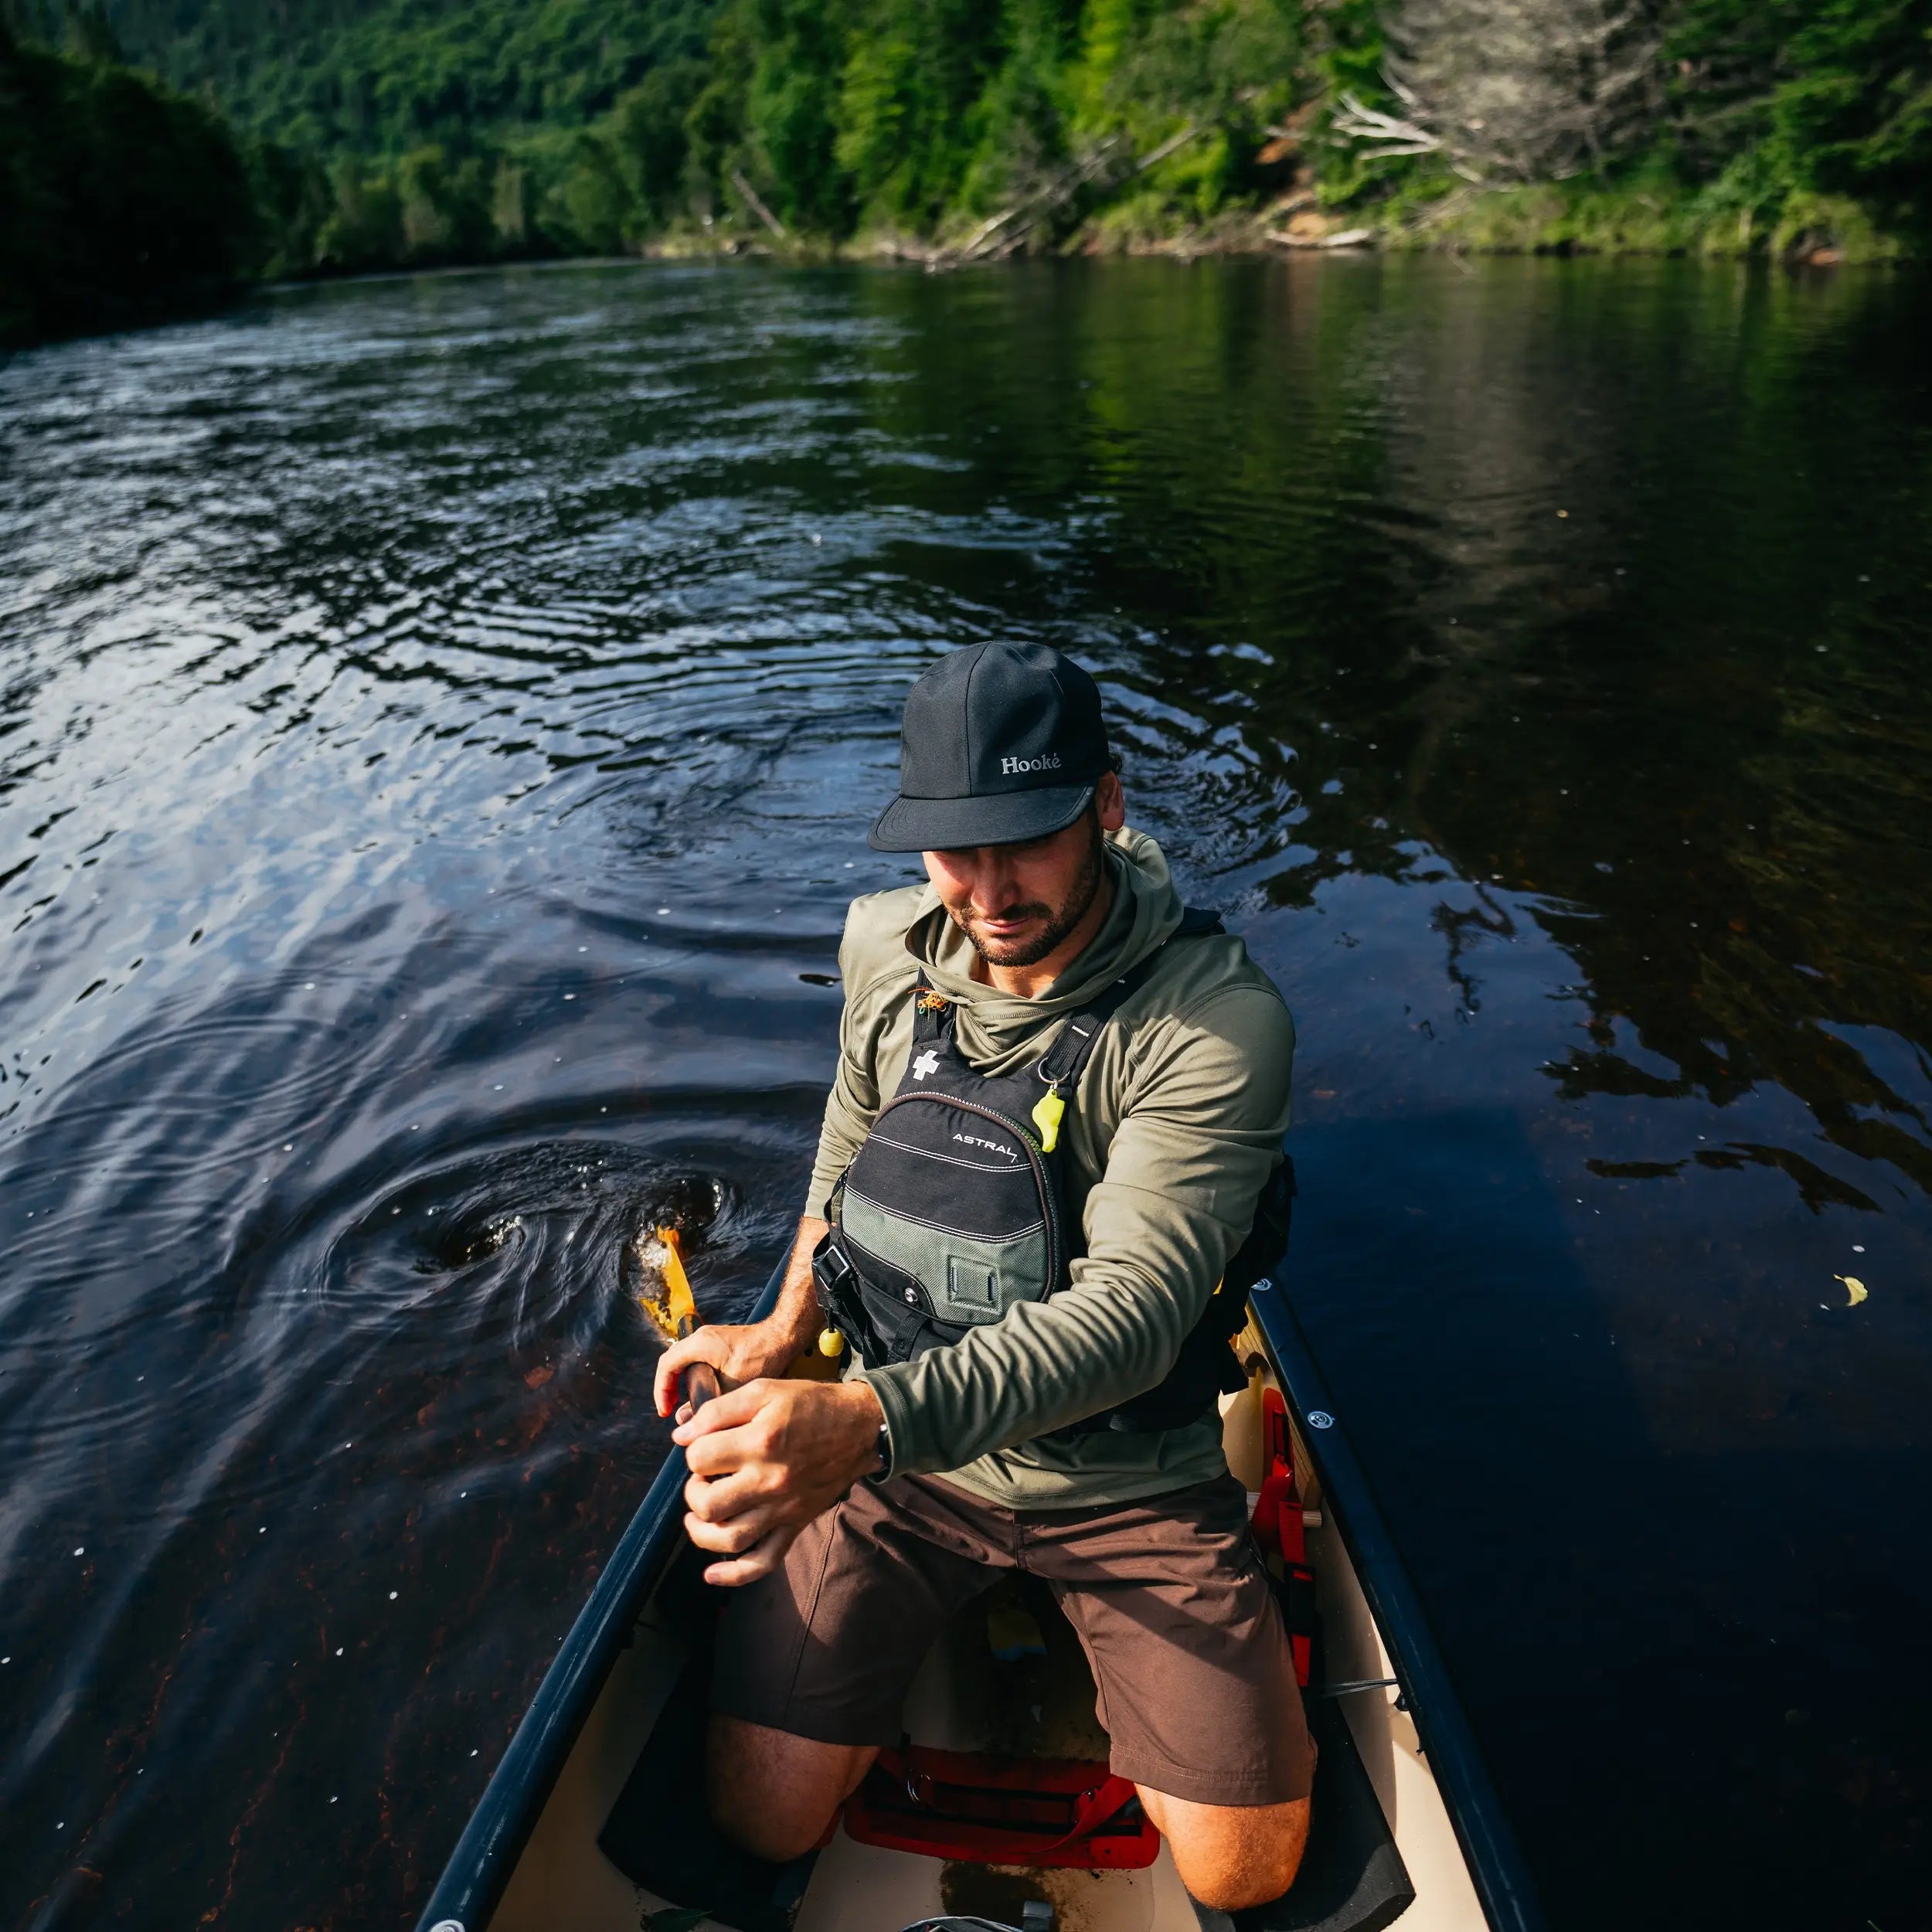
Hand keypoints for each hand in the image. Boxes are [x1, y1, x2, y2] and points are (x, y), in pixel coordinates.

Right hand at [654, 1315, 811, 1421]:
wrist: (784, 1337)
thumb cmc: (762, 1357)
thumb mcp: (733, 1386)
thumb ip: (708, 1403)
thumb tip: (686, 1421)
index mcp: (700, 1344)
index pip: (666, 1365)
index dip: (661, 1390)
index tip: (665, 1410)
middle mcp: (701, 1337)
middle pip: (674, 1364)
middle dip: (671, 1389)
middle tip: (674, 1411)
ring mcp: (711, 1339)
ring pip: (686, 1364)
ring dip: (685, 1385)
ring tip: (688, 1407)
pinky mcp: (721, 1345)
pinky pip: (699, 1362)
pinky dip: (697, 1380)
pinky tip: (706, 1397)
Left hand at [673, 1377, 884, 1586]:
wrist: (860, 1426)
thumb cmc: (810, 1405)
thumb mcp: (764, 1391)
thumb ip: (718, 1410)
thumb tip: (681, 1435)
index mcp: (759, 1442)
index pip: (700, 1458)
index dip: (692, 1449)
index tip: (703, 1443)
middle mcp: (769, 1481)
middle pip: (708, 1504)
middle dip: (693, 1491)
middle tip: (702, 1476)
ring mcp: (783, 1508)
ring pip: (729, 1539)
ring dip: (702, 1531)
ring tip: (699, 1514)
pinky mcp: (795, 1524)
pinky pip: (765, 1560)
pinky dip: (735, 1575)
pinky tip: (711, 1575)